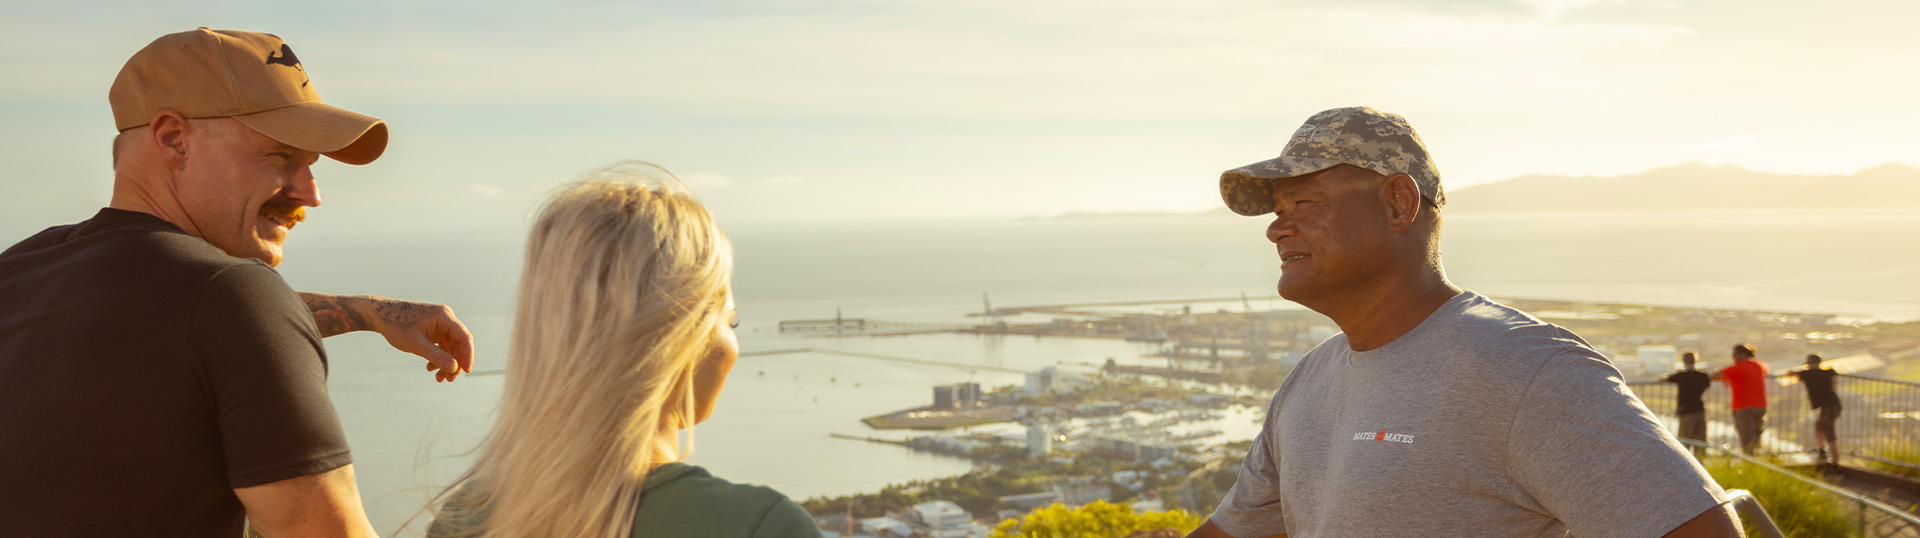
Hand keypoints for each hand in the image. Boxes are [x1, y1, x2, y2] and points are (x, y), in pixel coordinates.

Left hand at [300, 293, 475, 381]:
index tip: (466, 371)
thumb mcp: (416, 344)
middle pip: (459, 344)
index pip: (464, 337)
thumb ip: (437, 356)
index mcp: (444, 317)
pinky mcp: (434, 329)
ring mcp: (440, 324)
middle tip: (448, 380)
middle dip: (454, 363)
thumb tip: (455, 368)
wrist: (379, 315)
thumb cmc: (396, 326)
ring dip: (446, 362)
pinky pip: (442, 345)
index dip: (468, 355)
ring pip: (451, 346)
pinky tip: (429, 367)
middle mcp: (445, 318)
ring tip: (438, 378)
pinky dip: (438, 357)